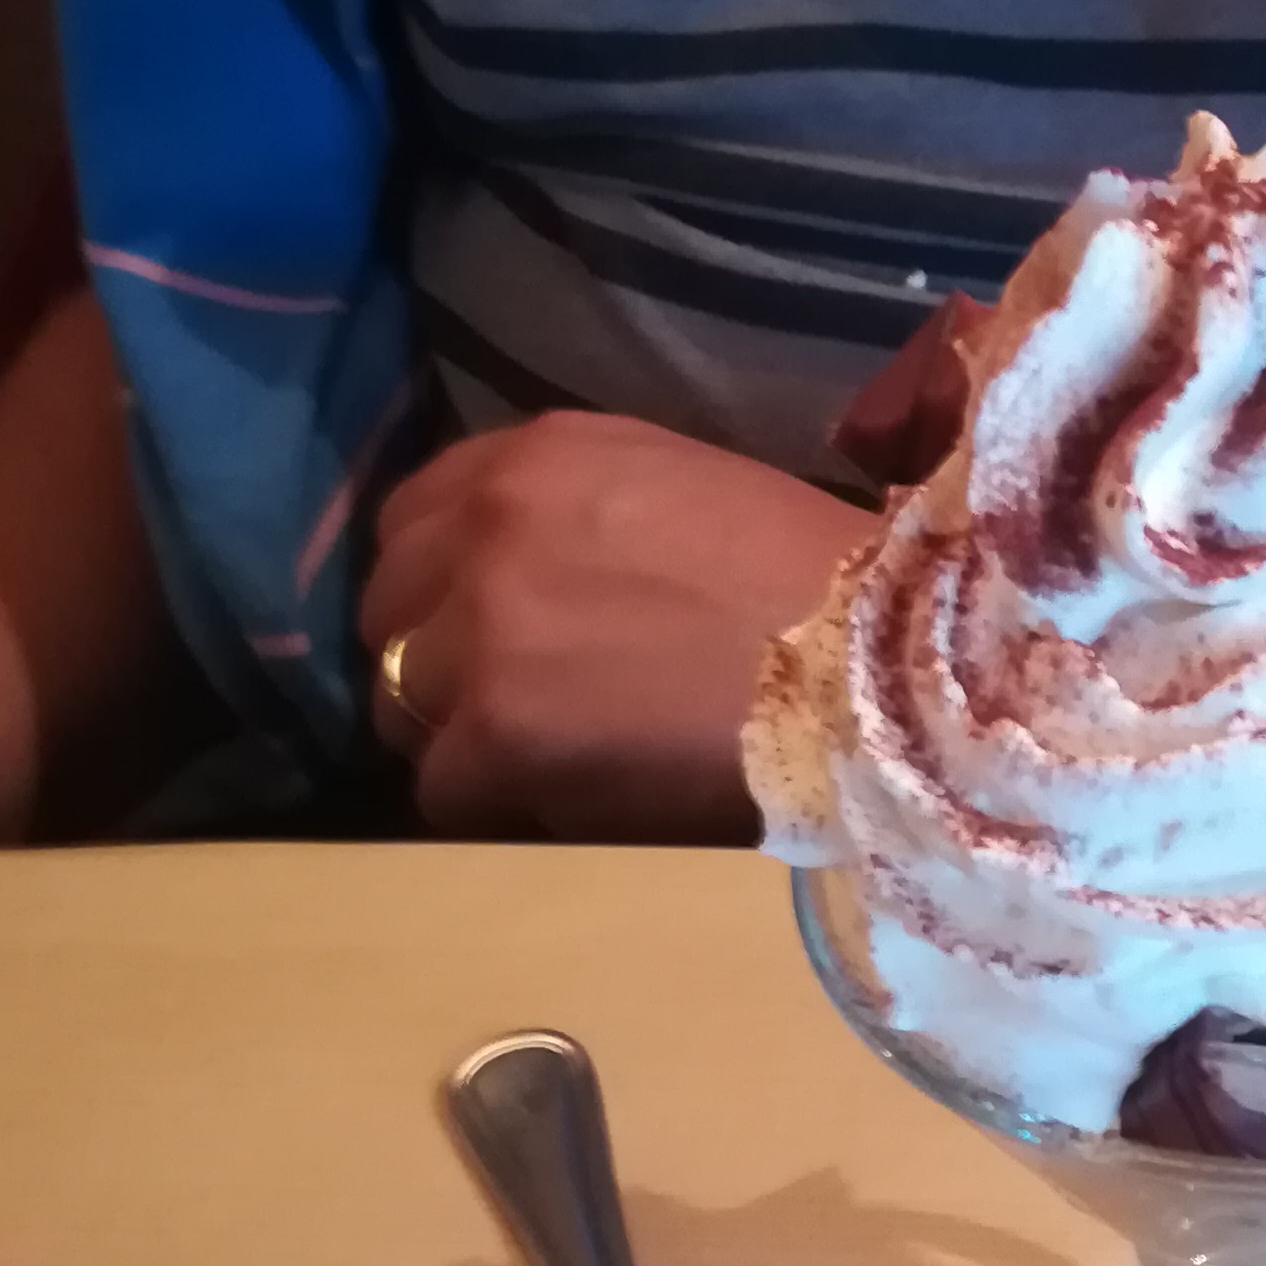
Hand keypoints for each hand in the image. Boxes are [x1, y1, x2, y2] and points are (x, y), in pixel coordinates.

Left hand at [357, 417, 872, 838]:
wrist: (878, 668)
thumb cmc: (816, 585)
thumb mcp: (680, 493)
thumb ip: (578, 515)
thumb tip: (517, 578)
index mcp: (540, 457)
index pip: (414, 517)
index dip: (441, 584)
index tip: (482, 631)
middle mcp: (489, 526)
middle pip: (387, 610)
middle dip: (436, 662)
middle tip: (513, 710)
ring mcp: (479, 630)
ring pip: (402, 704)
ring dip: (461, 741)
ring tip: (551, 764)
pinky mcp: (491, 732)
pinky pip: (443, 791)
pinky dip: (496, 808)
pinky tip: (574, 805)